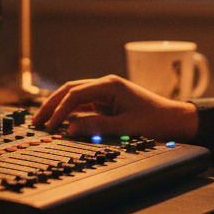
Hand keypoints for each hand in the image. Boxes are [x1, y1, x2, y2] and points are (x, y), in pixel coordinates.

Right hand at [30, 75, 198, 141]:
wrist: (177, 121)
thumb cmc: (156, 121)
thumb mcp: (126, 127)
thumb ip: (97, 127)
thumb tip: (70, 129)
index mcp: (109, 85)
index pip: (75, 93)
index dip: (59, 110)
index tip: (50, 125)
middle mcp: (106, 85)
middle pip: (70, 90)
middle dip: (52, 104)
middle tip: (36, 120)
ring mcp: (107, 93)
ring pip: (75, 96)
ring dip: (59, 108)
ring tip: (43, 121)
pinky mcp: (109, 103)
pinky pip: (84, 105)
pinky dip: (71, 113)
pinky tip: (61, 123)